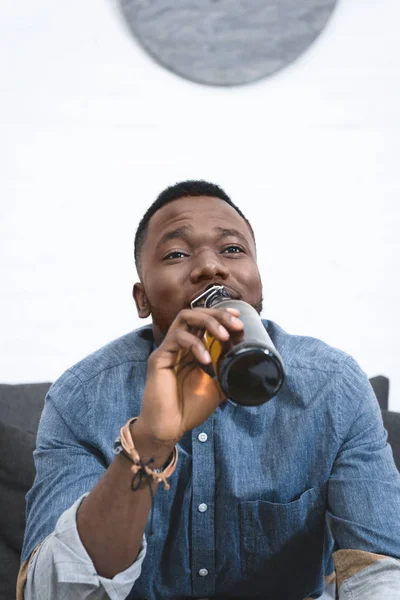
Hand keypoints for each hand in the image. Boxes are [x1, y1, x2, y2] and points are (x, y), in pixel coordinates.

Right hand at [134, 307, 242, 448]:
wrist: (169, 428)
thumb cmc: (188, 409)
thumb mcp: (216, 389)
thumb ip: (226, 376)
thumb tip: (248, 370)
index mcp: (191, 350)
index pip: (204, 322)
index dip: (221, 315)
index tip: (239, 319)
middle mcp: (178, 345)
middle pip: (195, 314)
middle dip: (218, 314)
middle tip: (236, 324)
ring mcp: (168, 349)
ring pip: (185, 318)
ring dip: (208, 322)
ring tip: (224, 335)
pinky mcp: (159, 358)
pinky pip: (177, 339)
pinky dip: (196, 345)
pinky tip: (206, 360)